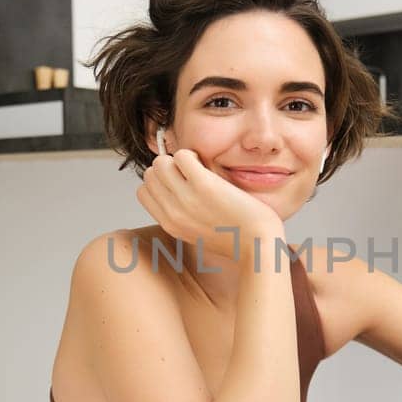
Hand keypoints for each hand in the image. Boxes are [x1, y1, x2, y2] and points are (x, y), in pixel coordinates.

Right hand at [135, 149, 282, 265]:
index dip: (159, 181)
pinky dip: (192, 154)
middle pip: (150, 174)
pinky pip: (182, 156)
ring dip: (178, 158)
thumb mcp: (199, 233)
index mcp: (170, 224)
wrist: (258, 247)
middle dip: (167, 166)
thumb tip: (178, 192)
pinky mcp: (205, 186)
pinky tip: (206, 163)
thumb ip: (184, 216)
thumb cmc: (237, 238)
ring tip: (197, 166)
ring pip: (161, 162)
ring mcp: (186, 199)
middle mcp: (173, 212)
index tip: (177, 180)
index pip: (144, 192)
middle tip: (189, 170)